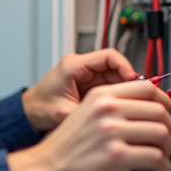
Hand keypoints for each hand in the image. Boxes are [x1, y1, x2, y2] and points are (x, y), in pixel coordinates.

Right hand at [7, 79, 170, 170]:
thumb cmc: (63, 149)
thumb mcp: (83, 114)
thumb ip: (110, 108)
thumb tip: (143, 111)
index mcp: (100, 97)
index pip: (146, 87)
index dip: (164, 100)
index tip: (168, 109)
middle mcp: (106, 110)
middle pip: (159, 109)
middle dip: (170, 126)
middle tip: (168, 137)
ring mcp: (111, 132)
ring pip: (161, 133)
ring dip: (167, 147)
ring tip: (162, 155)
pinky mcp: (116, 156)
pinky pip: (155, 157)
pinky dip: (162, 166)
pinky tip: (156, 169)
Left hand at [21, 48, 137, 132]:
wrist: (29, 113)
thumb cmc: (40, 108)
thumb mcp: (65, 112)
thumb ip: (88, 112)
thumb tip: (112, 114)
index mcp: (73, 65)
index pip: (109, 56)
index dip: (126, 67)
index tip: (136, 81)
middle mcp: (81, 67)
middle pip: (116, 67)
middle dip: (130, 81)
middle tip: (141, 96)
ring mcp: (86, 76)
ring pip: (116, 77)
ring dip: (126, 89)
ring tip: (133, 104)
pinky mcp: (89, 85)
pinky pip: (110, 86)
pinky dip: (119, 95)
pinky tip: (123, 107)